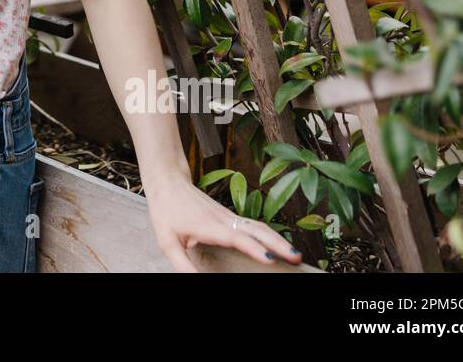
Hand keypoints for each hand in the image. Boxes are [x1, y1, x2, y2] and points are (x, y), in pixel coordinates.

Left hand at [145, 175, 303, 271]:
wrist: (168, 182)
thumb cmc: (166, 212)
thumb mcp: (167, 242)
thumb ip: (182, 264)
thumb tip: (196, 281)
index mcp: (207, 226)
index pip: (236, 237)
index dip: (254, 247)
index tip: (270, 259)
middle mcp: (222, 219)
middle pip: (256, 229)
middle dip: (277, 243)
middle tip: (296, 258)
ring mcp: (228, 215)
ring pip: (258, 226)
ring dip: (277, 238)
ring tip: (295, 254)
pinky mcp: (230, 216)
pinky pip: (253, 225)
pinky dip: (270, 234)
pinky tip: (279, 245)